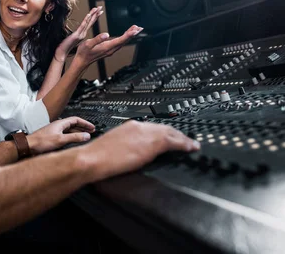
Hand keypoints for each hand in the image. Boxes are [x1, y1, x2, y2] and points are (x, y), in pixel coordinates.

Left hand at [26, 117, 94, 154]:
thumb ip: (74, 137)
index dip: (85, 123)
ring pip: (69, 130)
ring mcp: (54, 132)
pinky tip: (73, 142)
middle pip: (73, 124)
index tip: (92, 127)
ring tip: (85, 136)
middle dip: (83, 128)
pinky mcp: (52, 137)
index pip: (76, 120)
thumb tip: (87, 136)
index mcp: (60, 123)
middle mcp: (57, 126)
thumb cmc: (41, 142)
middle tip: (91, 131)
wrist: (28, 146)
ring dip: (78, 133)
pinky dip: (71, 137)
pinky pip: (65, 135)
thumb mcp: (61, 140)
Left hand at [54, 7, 102, 61]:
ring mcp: (80, 34)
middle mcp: (83, 33)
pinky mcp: (76, 35)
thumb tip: (77, 32)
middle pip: (90, 22)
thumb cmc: (65, 46)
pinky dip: (85, 20)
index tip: (99, 11)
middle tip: (101, 7)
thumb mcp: (72, 38)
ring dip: (92, 15)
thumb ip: (76, 35)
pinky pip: (82, 26)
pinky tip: (88, 15)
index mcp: (82, 34)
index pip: (90, 24)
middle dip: (96, 14)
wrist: (62, 53)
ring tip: (96, 9)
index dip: (94, 17)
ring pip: (87, 23)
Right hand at [72, 24, 142, 68]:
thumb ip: (97, 39)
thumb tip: (106, 35)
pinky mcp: (108, 50)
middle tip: (140, 28)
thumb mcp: (88, 44)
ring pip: (123, 42)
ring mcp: (110, 50)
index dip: (128, 34)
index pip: (120, 40)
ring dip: (129, 36)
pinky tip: (125, 35)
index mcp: (106, 47)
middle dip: (132, 34)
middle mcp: (110, 49)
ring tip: (135, 29)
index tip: (135, 30)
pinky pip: (119, 43)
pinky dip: (124, 38)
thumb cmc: (83, 53)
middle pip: (124, 41)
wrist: (81, 61)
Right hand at [80, 120, 199, 181]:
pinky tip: (190, 148)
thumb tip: (131, 152)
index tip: (171, 137)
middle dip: (177, 134)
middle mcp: (139, 126)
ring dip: (183, 139)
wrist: (93, 158)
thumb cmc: (97, 157)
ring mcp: (146, 134)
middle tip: (187, 140)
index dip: (164, 132)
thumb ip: (125, 145)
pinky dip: (184, 144)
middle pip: (164, 128)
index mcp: (129, 126)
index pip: (152, 127)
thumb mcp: (113, 146)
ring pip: (171, 133)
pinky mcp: (151, 143)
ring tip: (192, 144)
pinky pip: (173, 142)